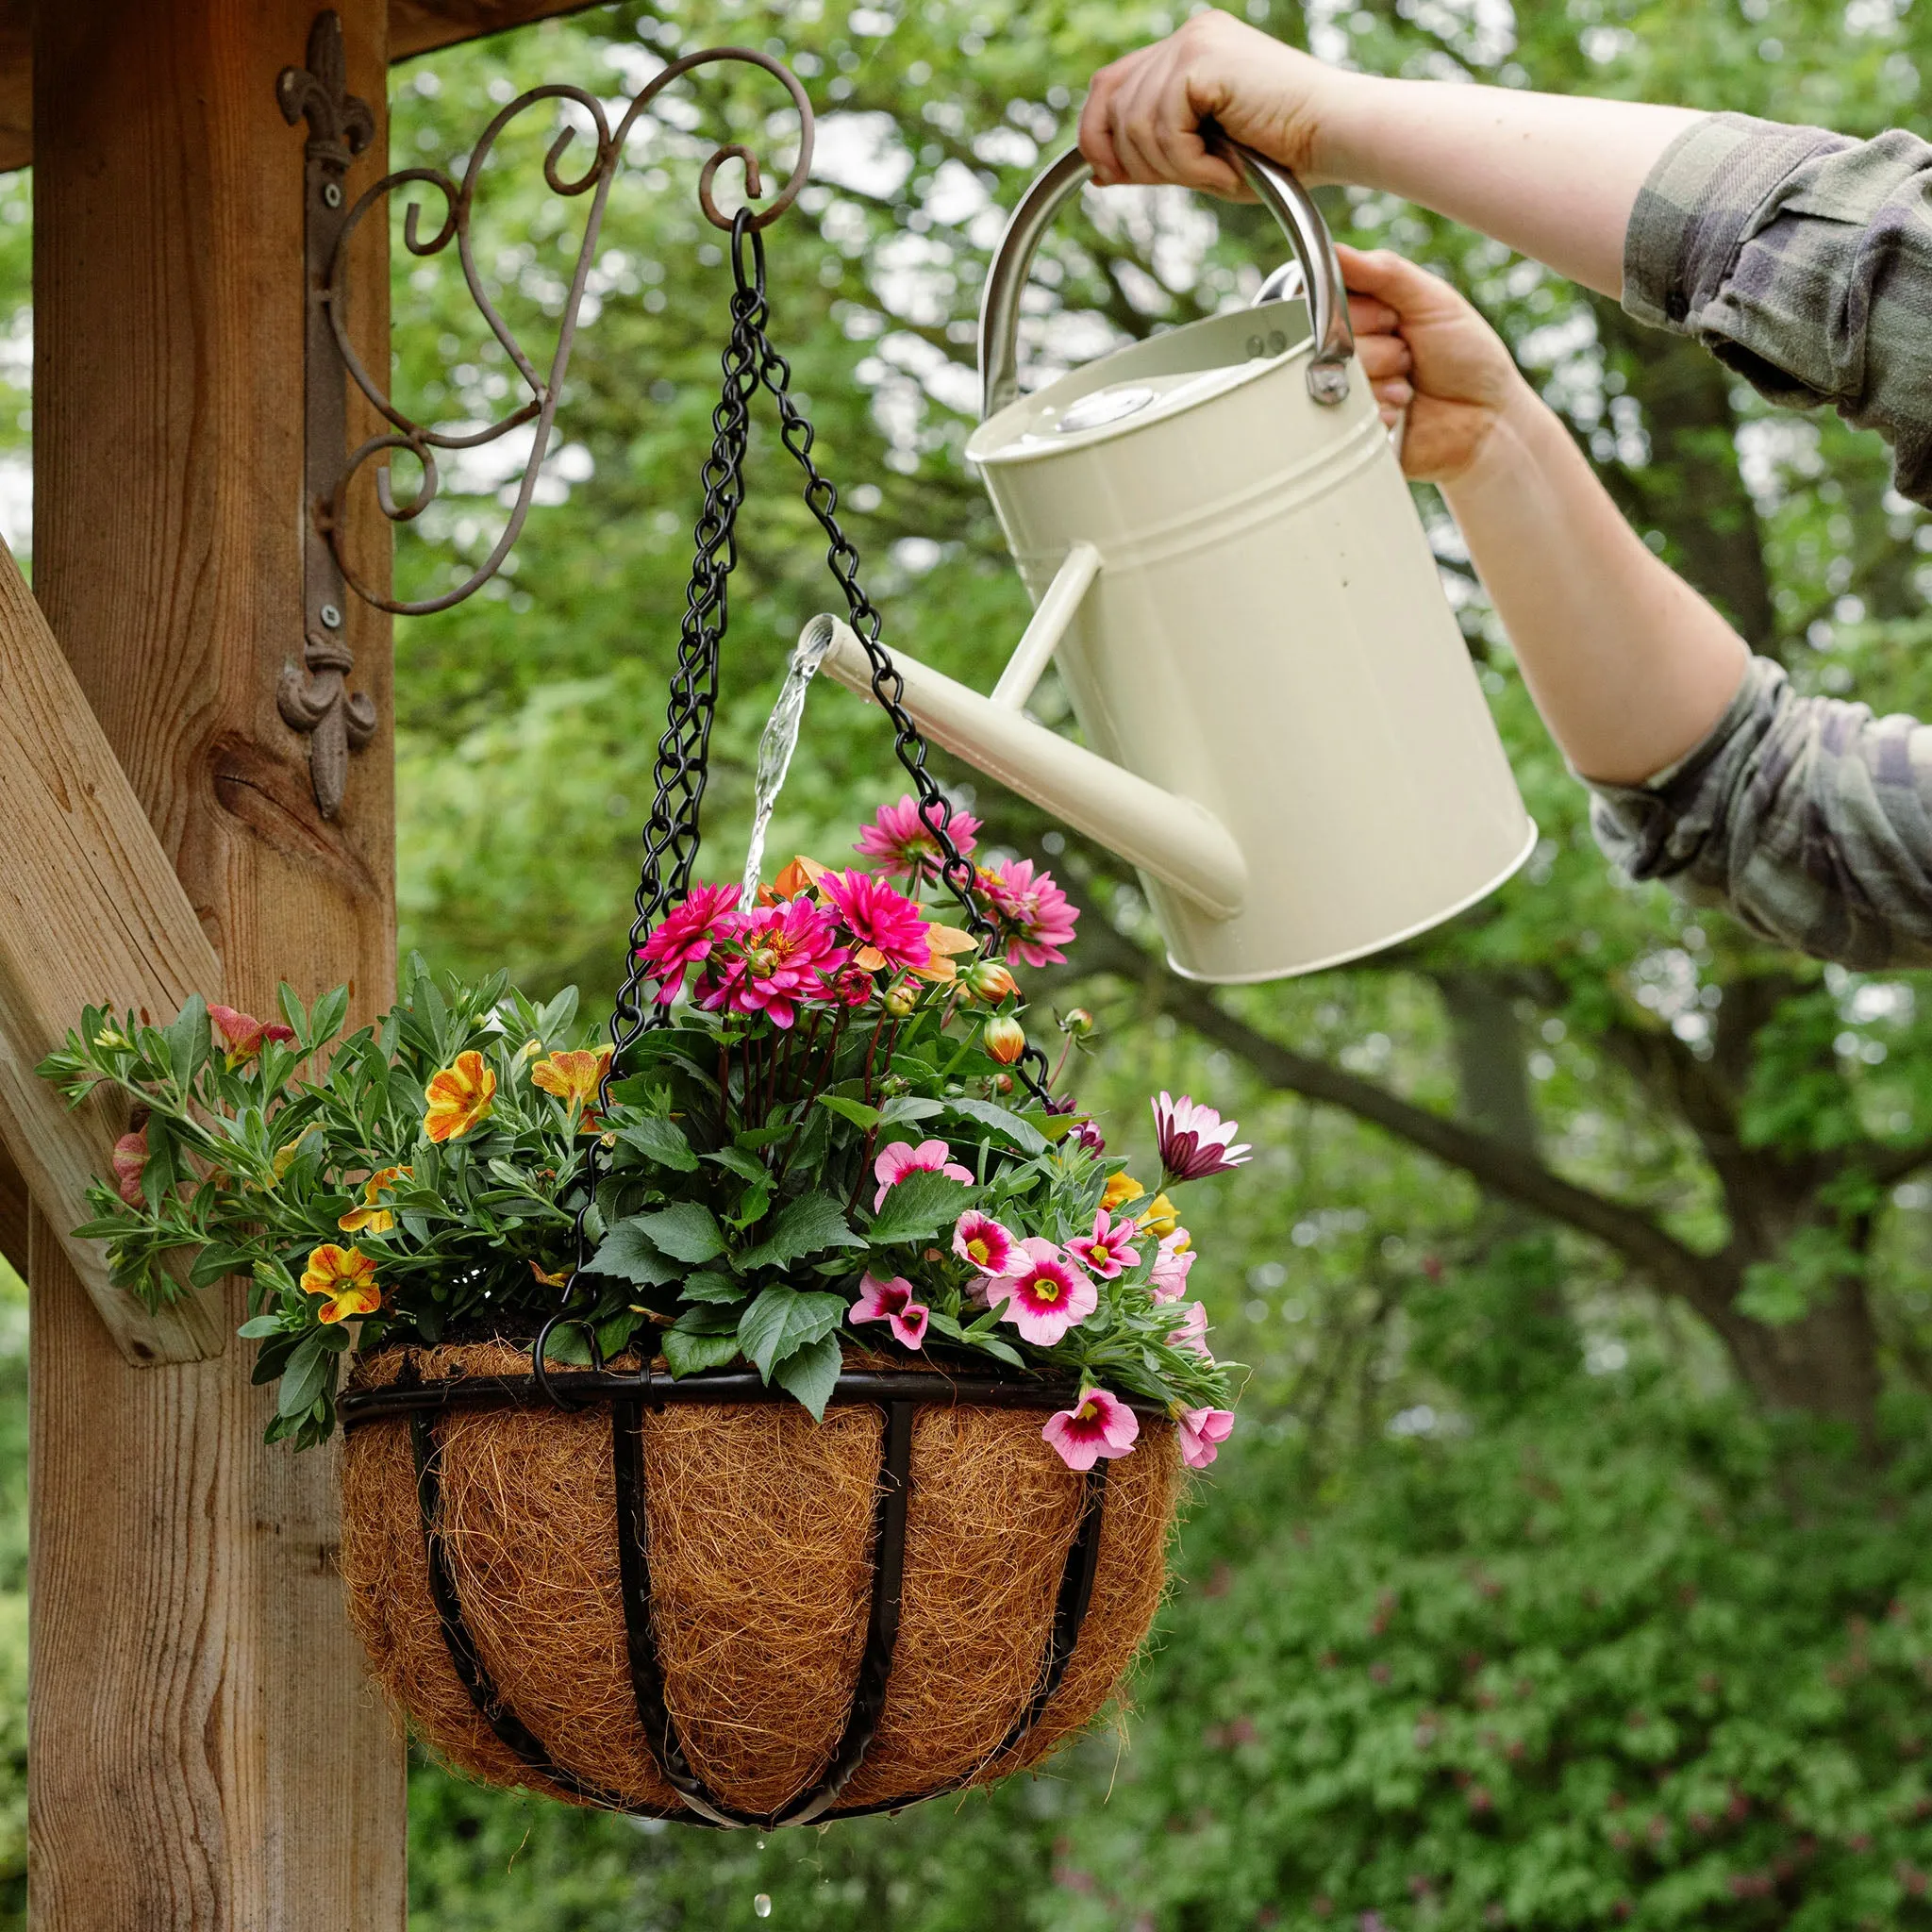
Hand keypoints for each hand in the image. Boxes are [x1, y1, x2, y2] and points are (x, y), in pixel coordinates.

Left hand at [1079, 10, 1358, 196]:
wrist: (1335, 137)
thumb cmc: (1284, 154)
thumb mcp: (1202, 158)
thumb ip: (1153, 155)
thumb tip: (1101, 170)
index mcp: (1188, 51)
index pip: (1111, 86)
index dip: (1098, 135)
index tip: (1108, 175)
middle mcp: (1188, 36)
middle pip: (1112, 103)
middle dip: (1134, 159)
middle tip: (1190, 177)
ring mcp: (1194, 41)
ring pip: (1135, 123)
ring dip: (1172, 167)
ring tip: (1216, 173)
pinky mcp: (1202, 57)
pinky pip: (1162, 126)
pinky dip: (1189, 163)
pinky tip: (1224, 167)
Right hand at [1336, 244, 1529, 486]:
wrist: (1484, 422)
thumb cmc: (1466, 357)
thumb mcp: (1432, 300)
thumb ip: (1384, 273)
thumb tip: (1336, 250)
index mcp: (1363, 309)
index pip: (1323, 294)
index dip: (1354, 308)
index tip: (1391, 318)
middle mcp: (1347, 346)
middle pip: (1323, 337)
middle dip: (1376, 347)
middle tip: (1408, 353)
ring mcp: (1344, 388)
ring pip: (1332, 375)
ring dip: (1380, 381)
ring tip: (1409, 385)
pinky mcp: (1346, 427)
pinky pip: (1341, 414)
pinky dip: (1377, 411)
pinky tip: (1401, 411)